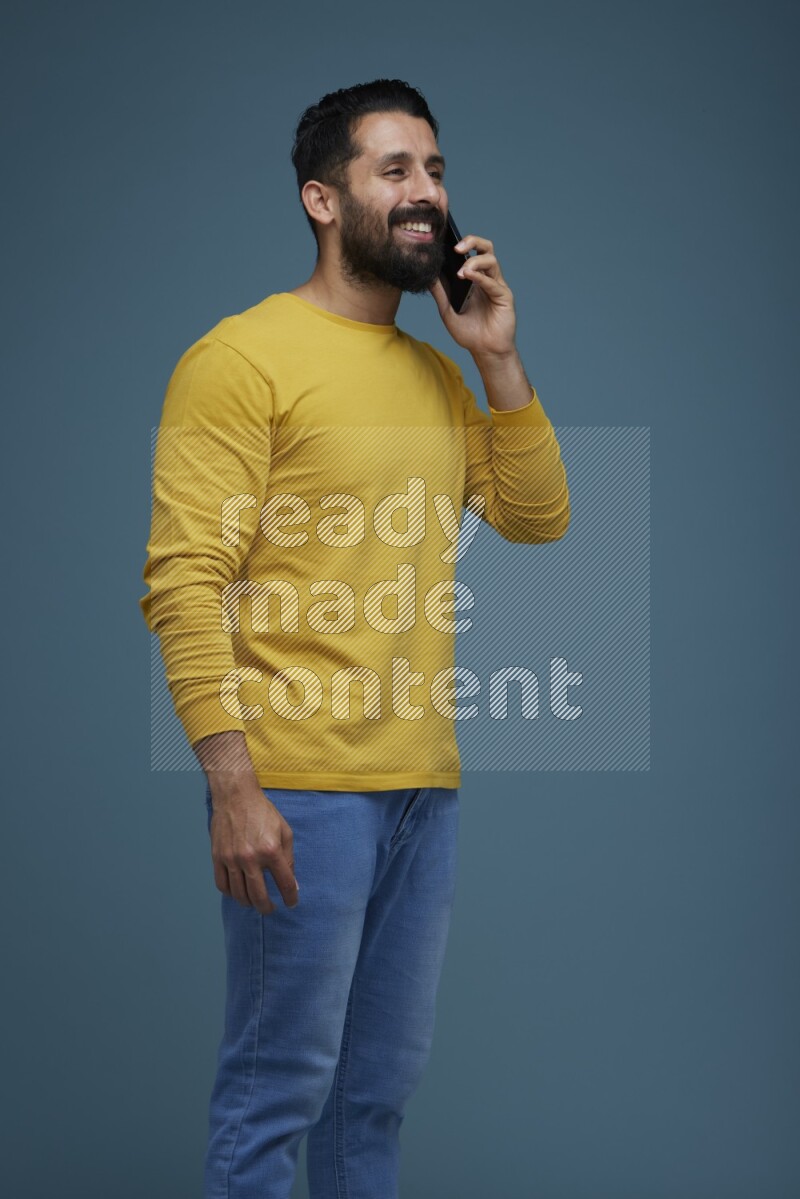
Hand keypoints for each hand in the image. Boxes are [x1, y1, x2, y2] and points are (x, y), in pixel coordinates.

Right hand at [208, 777, 298, 914]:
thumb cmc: (262, 812)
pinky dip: (231, 894)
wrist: (236, 796)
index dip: (290, 898)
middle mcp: (250, 858)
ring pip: (239, 895)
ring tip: (255, 902)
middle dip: (267, 908)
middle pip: (259, 896)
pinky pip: (222, 885)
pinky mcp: (217, 857)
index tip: (292, 903)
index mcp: (271, 850)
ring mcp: (231, 859)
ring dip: (249, 903)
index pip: (284, 884)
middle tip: (271, 909)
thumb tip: (292, 884)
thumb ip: (289, 859)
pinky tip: (238, 892)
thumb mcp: (285, 832)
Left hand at [429, 233, 516, 357]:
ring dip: (474, 261)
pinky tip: (469, 276)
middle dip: (471, 241)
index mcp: (474, 279)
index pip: (469, 253)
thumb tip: (427, 276)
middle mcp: (486, 278)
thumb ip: (439, 293)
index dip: (460, 244)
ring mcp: (496, 285)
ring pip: (490, 260)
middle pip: (485, 248)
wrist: (485, 351)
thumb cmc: (470, 333)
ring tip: (461, 272)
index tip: (444, 242)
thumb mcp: (447, 312)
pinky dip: (481, 277)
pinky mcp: (504, 296)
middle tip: (456, 247)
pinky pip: (493, 281)